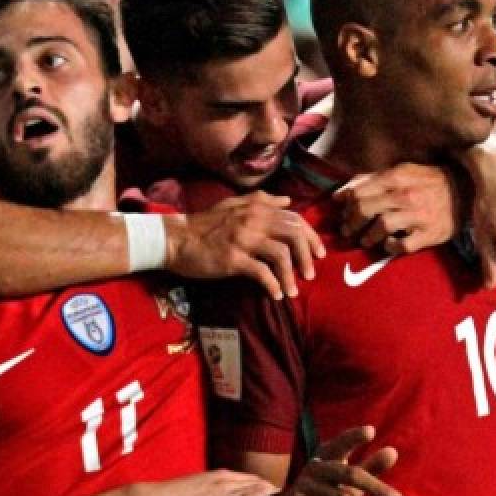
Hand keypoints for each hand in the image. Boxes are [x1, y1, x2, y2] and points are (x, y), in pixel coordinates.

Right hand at [163, 192, 324, 299]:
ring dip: (292, 275)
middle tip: (311, 274)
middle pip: (294, 235)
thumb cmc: (205, 223)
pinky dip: (273, 285)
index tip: (319, 253)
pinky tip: (276, 294)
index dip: (311, 236)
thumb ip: (262, 200)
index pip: (295, 219)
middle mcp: (253, 221)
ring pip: (281, 255)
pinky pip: (261, 272)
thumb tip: (288, 200)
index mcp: (257, 208)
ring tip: (294, 290)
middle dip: (308, 256)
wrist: (175, 239)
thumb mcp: (234, 204)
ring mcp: (243, 240)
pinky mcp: (233, 259)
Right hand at [272, 425, 401, 495]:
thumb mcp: (348, 480)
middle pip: (350, 474)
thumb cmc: (326, 491)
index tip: (371, 431)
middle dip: (377, 488)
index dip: (354, 436)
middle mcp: (315, 467)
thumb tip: (393, 451)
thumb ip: (370, 466)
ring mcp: (305, 486)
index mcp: (327, 455)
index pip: (341, 443)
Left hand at [334, 164, 459, 254]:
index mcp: (397, 176)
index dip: (346, 205)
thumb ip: (371, 180)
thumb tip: (340, 194)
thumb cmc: (428, 181)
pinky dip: (390, 247)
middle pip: (365, 209)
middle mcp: (406, 194)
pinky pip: (402, 245)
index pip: (359, 192)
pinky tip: (388, 244)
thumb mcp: (402, 172)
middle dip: (351, 223)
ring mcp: (418, 215)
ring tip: (366, 240)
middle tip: (349, 231)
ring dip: (368, 237)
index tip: (343, 213)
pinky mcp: (429, 234)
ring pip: (381, 226)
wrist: (466, 190)